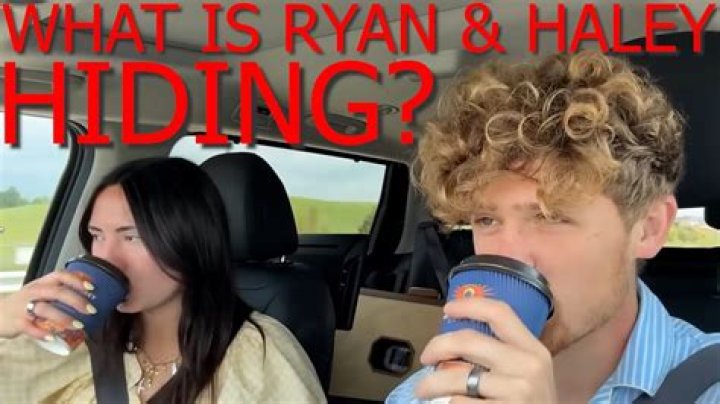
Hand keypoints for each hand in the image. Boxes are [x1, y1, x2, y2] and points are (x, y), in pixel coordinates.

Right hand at [0, 270, 94, 339]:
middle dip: (76, 300)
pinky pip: (30, 327)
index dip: (76, 280)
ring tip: (79, 325)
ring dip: (64, 317)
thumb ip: (59, 293)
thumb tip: (89, 297)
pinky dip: (41, 333)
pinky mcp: (17, 322)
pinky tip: (53, 337)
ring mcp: (23, 307)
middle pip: (57, 292)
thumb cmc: (25, 304)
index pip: (60, 275)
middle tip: (91, 310)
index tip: (92, 287)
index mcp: (41, 283)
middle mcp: (33, 292)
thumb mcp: (40, 293)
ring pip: (45, 309)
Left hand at [415, 297, 556, 402]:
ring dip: (432, 382)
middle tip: (426, 357)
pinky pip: (459, 403)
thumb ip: (504, 354)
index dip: (469, 306)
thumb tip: (457, 340)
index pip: (500, 313)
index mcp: (533, 350)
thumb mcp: (530, 373)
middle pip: (468, 340)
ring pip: (457, 377)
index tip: (448, 308)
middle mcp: (527, 366)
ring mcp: (516, 392)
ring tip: (424, 389)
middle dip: (438, 346)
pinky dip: (448, 403)